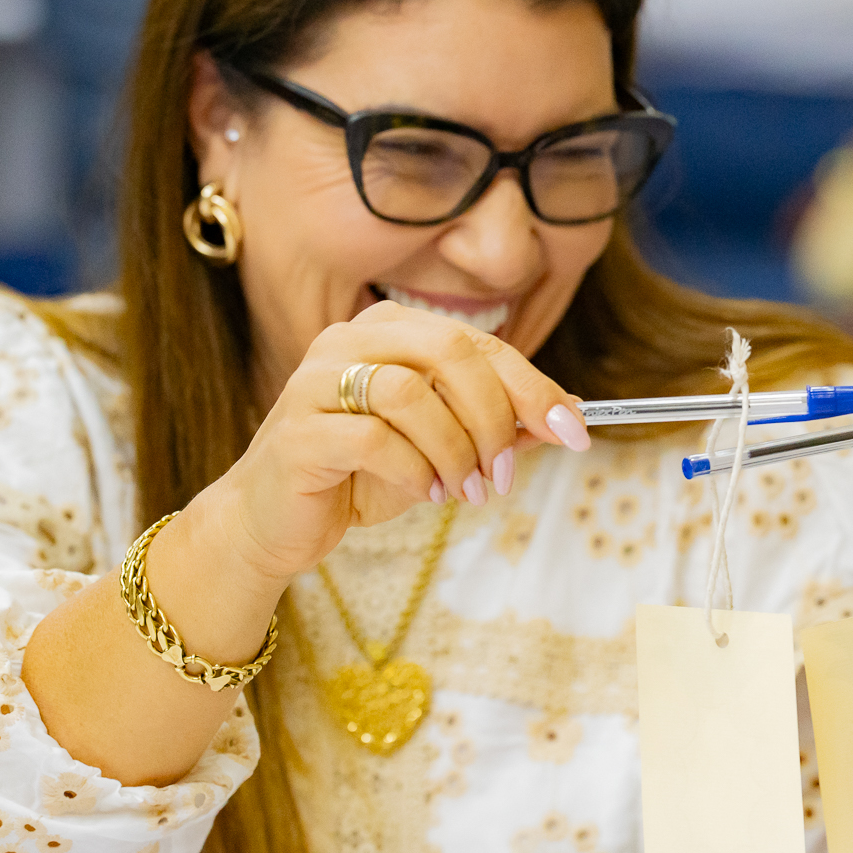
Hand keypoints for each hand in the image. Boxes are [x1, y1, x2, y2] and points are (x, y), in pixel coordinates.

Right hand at [192, 300, 589, 587]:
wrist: (276, 523)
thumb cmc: (364, 476)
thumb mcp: (446, 448)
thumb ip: (501, 426)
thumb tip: (571, 415)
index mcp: (392, 330)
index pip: (481, 343)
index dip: (535, 386)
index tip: (576, 430)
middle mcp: (350, 340)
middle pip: (451, 352)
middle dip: (496, 416)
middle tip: (506, 472)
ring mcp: (316, 380)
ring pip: (411, 392)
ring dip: (455, 450)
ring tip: (464, 491)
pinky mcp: (298, 430)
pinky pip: (374, 438)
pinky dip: (415, 471)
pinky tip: (426, 493)